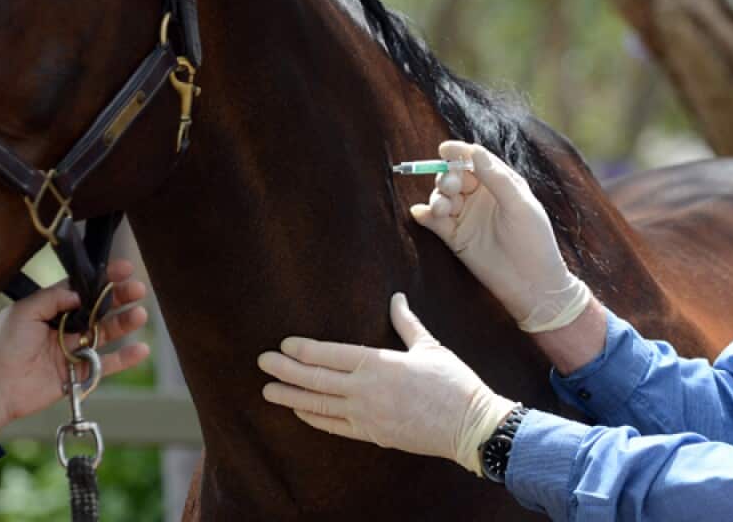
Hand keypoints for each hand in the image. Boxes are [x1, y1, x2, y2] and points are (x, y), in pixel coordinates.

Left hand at [0, 259, 150, 434]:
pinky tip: (141, 349)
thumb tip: (80, 293)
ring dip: (124, 323)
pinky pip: (106, 363)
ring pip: (106, 333)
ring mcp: (73, 350)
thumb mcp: (24, 311)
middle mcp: (64, 327)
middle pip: (98, 309)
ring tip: (140, 314)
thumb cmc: (3, 347)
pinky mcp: (79, 373)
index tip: (124, 269)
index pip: (81, 289)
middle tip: (138, 290)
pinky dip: (125, 358)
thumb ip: (53, 297)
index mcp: (49, 310)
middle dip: (119, 298)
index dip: (102, 279)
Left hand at [258, 293, 515, 475]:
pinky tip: (300, 412)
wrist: (470, 426)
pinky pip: (335, 426)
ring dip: (291, 397)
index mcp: (378, 364)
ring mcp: (367, 416)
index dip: (303, 350)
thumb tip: (396, 298)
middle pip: (316, 380)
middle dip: (285, 371)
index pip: (330, 355)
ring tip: (268, 392)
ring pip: (319, 405)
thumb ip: (406, 324)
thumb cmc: (453, 382)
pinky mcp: (373, 434)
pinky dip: (315, 418)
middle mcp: (366, 391)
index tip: (283, 345)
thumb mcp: (430, 347)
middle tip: (262, 363)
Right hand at [410, 141, 591, 331]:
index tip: (444, 150)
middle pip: (453, 177)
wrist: (533, 285)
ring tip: (441, 208)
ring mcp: (467, 217)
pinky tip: (421, 214)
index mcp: (500, 184)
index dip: (458, 153)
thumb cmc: (534, 241)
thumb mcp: (519, 205)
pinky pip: (435, 222)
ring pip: (442, 197)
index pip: (474, 161)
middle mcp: (481, 197)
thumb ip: (496, 178)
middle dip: (446, 178)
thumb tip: (474, 151)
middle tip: (450, 187)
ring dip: (437, 198)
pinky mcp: (455, 238)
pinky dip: (425, 215)